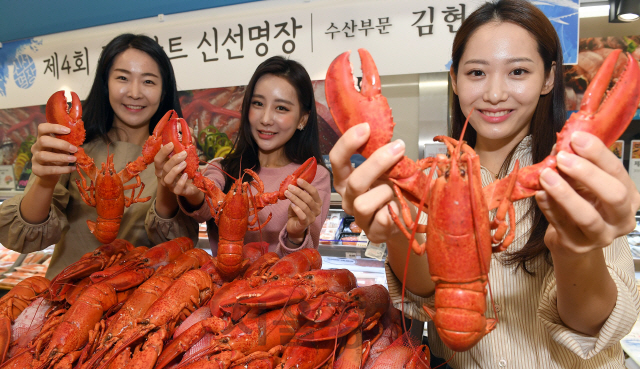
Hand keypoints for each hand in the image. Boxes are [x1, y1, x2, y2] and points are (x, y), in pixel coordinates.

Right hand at [31, 123, 77, 183]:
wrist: (50, 174)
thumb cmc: (58, 157)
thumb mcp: (62, 148)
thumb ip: (67, 143)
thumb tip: (78, 141)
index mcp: (42, 138)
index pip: (42, 128)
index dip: (54, 127)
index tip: (68, 130)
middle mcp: (36, 147)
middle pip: (43, 141)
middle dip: (60, 144)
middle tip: (74, 149)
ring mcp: (34, 158)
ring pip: (44, 155)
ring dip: (61, 157)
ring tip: (74, 159)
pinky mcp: (36, 170)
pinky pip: (49, 169)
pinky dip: (63, 169)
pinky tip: (72, 168)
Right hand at [153, 142, 202, 205]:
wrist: (193, 185)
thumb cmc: (186, 168)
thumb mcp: (185, 155)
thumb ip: (185, 143)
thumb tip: (186, 128)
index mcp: (162, 166)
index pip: (157, 159)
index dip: (163, 151)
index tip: (172, 143)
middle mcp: (163, 175)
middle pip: (162, 167)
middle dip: (172, 159)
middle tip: (184, 153)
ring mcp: (169, 185)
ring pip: (168, 178)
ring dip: (176, 169)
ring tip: (185, 163)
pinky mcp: (177, 191)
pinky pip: (177, 188)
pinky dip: (181, 181)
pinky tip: (186, 175)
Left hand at [285, 178, 322, 240]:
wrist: (294, 226)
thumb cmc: (297, 211)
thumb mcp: (298, 200)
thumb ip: (299, 193)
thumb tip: (294, 182)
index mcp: (318, 202)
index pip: (314, 192)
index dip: (306, 185)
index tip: (298, 180)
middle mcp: (317, 209)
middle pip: (309, 198)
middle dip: (298, 191)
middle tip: (289, 187)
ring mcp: (312, 217)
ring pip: (304, 206)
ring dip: (295, 198)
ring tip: (287, 193)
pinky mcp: (306, 223)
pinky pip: (302, 215)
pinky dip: (297, 209)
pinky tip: (291, 204)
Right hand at [328, 123, 406, 243]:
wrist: (404, 221)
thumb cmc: (392, 190)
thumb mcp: (386, 170)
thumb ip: (382, 157)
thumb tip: (390, 139)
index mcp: (346, 179)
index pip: (337, 159)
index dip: (347, 143)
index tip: (365, 128)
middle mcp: (348, 198)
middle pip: (355, 181)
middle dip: (377, 163)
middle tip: (397, 147)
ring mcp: (359, 218)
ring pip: (364, 204)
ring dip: (386, 192)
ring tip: (397, 190)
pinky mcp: (373, 233)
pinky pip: (382, 220)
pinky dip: (394, 211)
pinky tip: (399, 207)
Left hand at [536, 131, 639, 255]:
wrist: (571, 240)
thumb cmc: (581, 204)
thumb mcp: (584, 184)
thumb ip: (576, 165)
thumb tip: (562, 144)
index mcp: (629, 197)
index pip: (618, 171)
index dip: (598, 153)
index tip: (577, 138)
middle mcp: (621, 219)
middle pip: (613, 195)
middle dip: (587, 173)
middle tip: (563, 158)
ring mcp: (600, 236)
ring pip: (587, 216)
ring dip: (564, 193)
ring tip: (546, 175)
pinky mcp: (576, 245)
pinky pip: (561, 224)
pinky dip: (548, 206)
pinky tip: (539, 192)